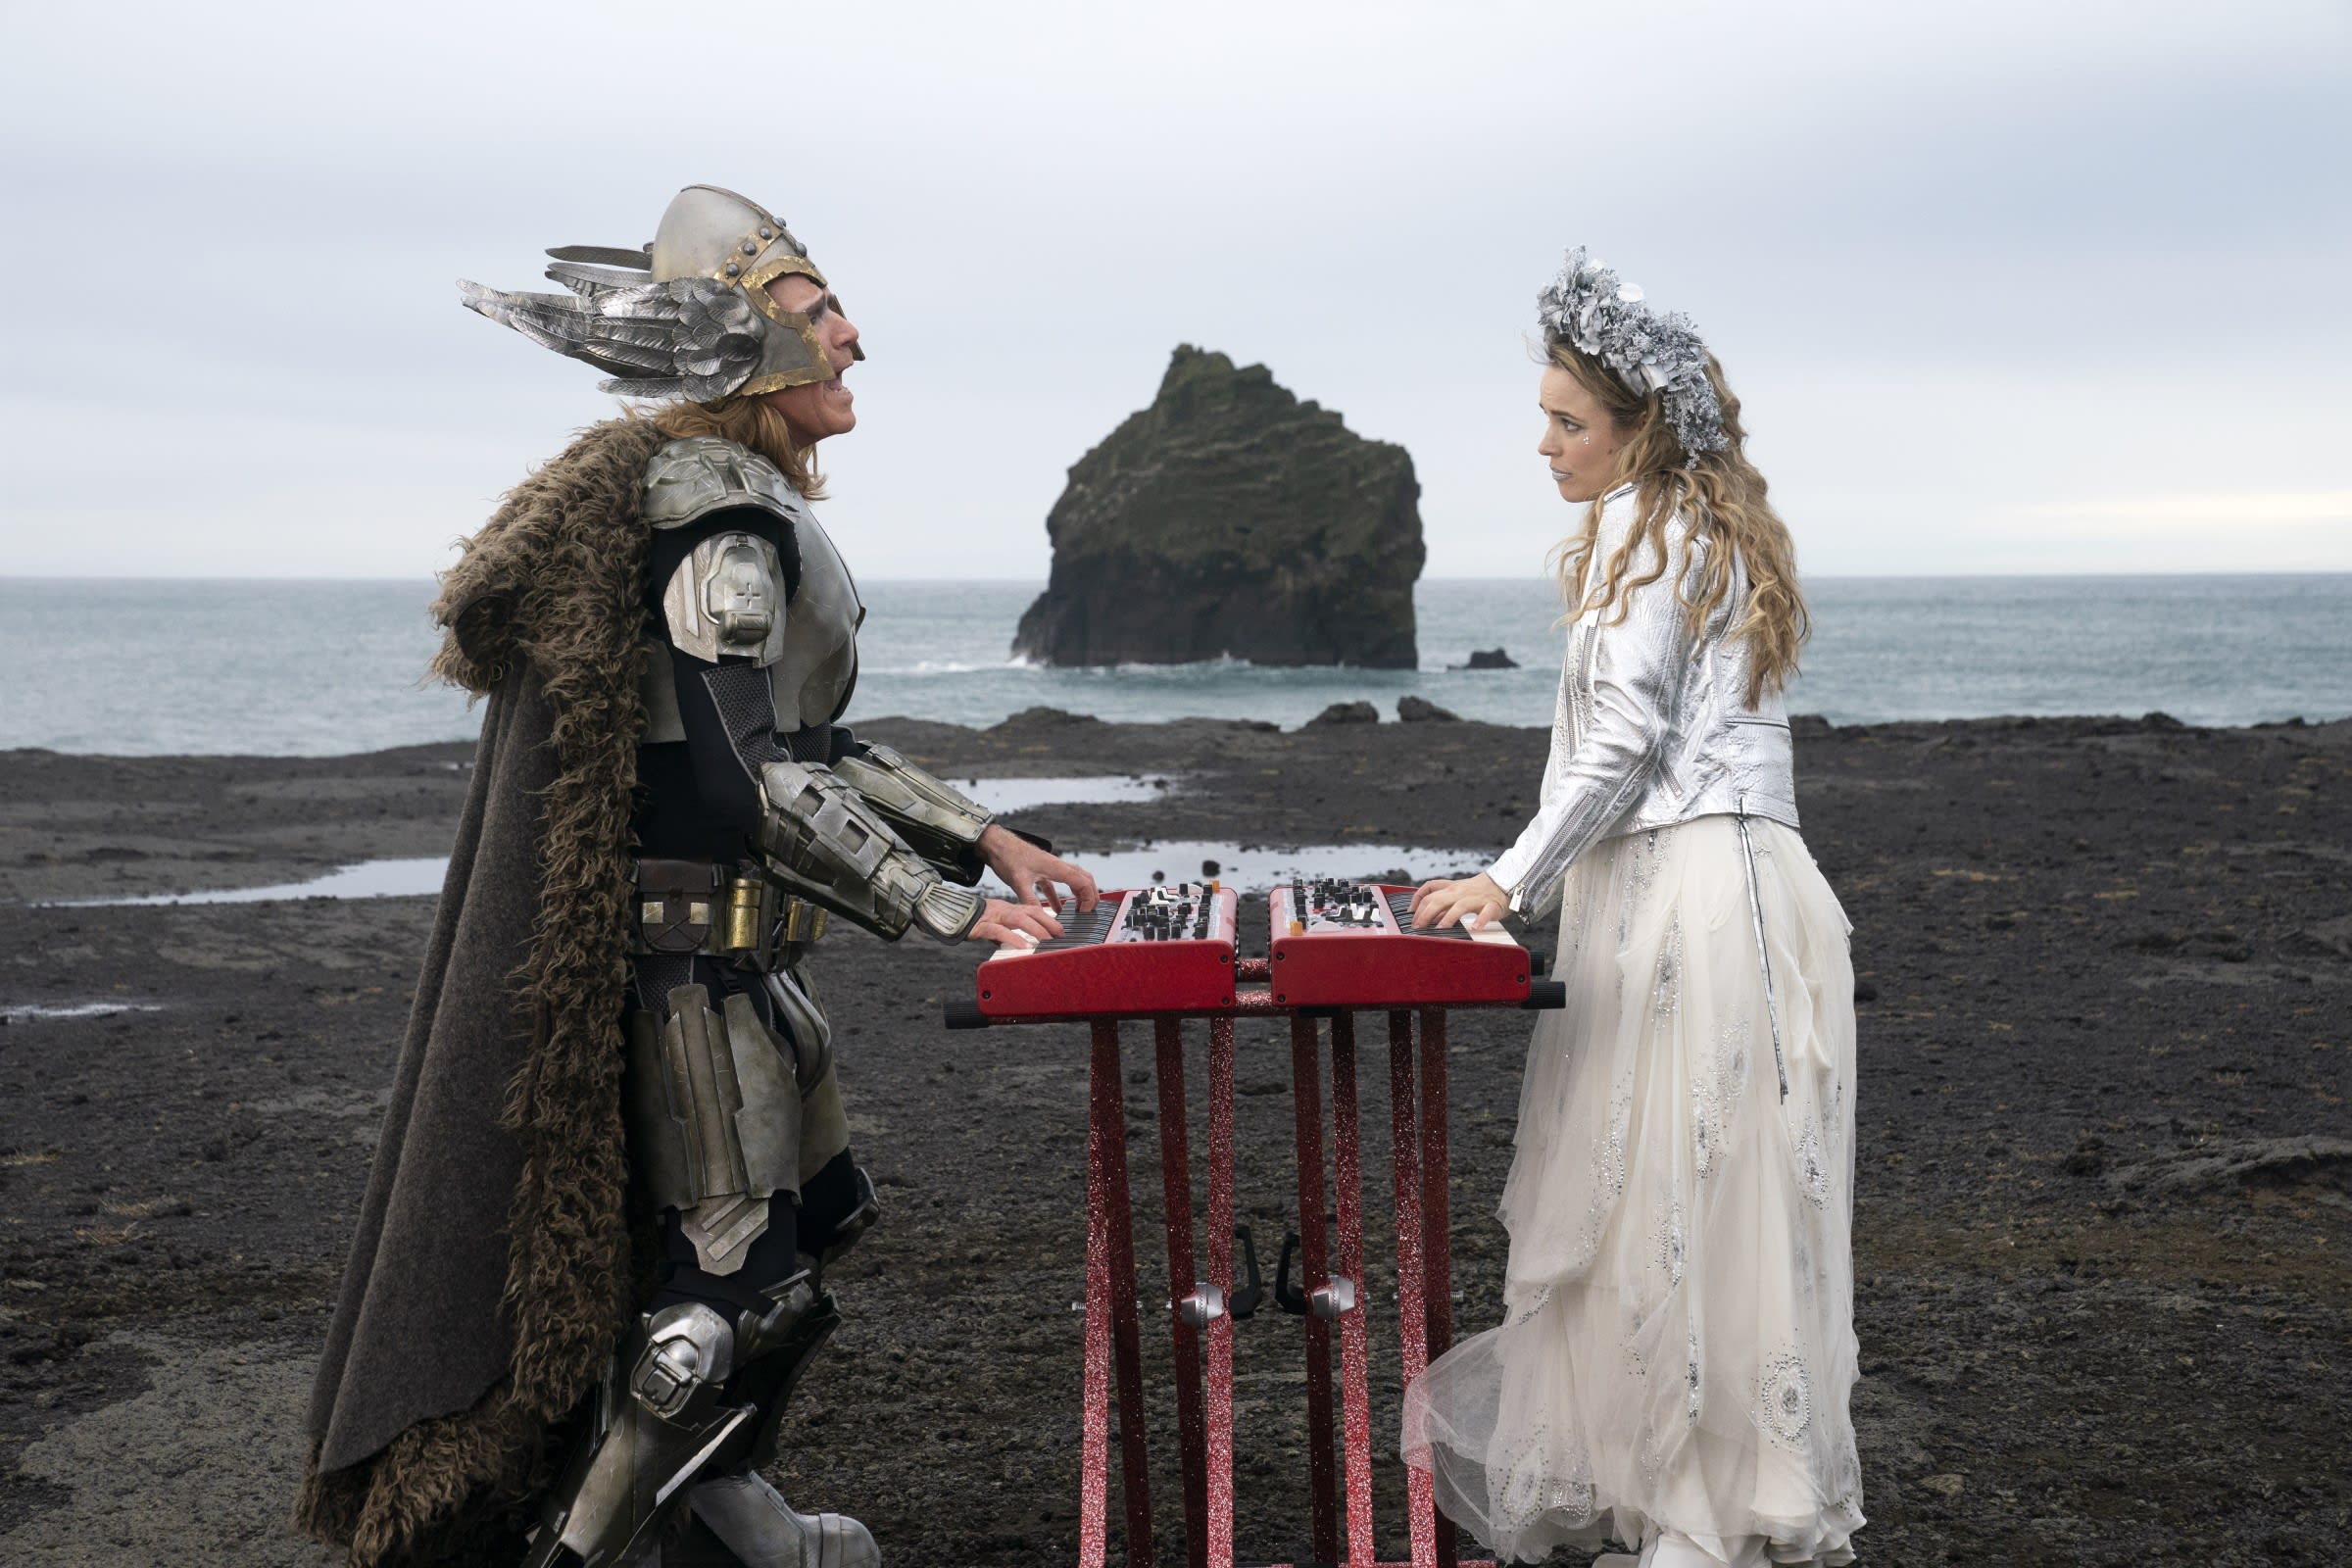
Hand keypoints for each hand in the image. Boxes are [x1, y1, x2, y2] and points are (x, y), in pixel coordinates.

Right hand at [968, 897, 1064, 947]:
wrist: (950, 915)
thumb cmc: (974, 921)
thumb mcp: (996, 926)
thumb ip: (1009, 933)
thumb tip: (1021, 945)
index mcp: (1008, 909)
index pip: (1033, 910)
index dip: (1048, 919)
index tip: (1061, 930)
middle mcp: (1003, 910)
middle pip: (1030, 912)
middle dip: (1047, 922)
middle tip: (1060, 934)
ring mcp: (992, 916)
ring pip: (1018, 919)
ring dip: (1034, 929)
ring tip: (1046, 939)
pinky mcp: (981, 926)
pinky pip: (998, 931)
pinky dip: (1012, 938)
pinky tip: (1022, 946)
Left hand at [979, 824, 1099, 912]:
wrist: (997, 844)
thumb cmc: (1008, 856)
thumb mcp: (1019, 881)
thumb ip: (1030, 900)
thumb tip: (1039, 917)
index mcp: (1057, 867)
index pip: (1084, 883)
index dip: (1089, 899)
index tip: (1084, 913)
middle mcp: (1058, 866)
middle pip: (1085, 879)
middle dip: (1091, 896)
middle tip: (1089, 912)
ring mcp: (1050, 868)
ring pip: (1074, 880)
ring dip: (1079, 895)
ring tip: (1078, 911)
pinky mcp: (1041, 871)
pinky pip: (1057, 884)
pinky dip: (1060, 897)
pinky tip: (1057, 909)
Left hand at [1409, 872, 1507, 931]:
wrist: (1504, 882)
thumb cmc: (1477, 890)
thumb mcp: (1457, 892)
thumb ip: (1442, 902)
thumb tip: (1426, 917)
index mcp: (1451, 888)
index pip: (1429, 891)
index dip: (1416, 902)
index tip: (1410, 916)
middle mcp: (1460, 892)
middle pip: (1439, 899)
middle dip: (1426, 913)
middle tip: (1418, 927)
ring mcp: (1476, 898)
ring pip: (1460, 906)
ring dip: (1449, 917)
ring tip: (1441, 928)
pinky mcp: (1491, 905)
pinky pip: (1486, 912)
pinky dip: (1481, 920)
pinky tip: (1475, 927)